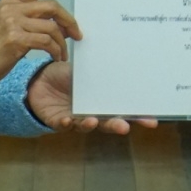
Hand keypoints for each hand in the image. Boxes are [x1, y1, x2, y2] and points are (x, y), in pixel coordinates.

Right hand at [0, 0, 81, 82]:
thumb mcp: (11, 28)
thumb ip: (33, 22)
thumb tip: (61, 25)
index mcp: (10, 2)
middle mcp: (11, 8)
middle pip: (51, 6)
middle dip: (68, 20)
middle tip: (77, 34)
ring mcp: (13, 22)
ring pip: (51, 26)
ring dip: (61, 42)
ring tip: (62, 54)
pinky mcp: (16, 38)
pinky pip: (46, 41)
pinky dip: (55, 50)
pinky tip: (55, 57)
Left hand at [24, 58, 156, 134]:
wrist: (38, 80)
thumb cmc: (63, 75)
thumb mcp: (82, 70)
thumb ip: (97, 72)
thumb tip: (119, 62)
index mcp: (100, 100)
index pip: (122, 110)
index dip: (137, 116)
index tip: (151, 120)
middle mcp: (91, 112)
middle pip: (108, 122)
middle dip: (117, 125)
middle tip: (126, 127)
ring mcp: (76, 119)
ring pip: (87, 126)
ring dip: (91, 125)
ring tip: (93, 121)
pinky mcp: (59, 122)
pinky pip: (64, 126)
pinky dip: (66, 124)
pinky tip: (67, 120)